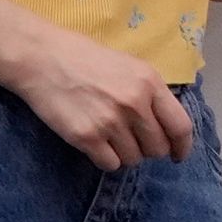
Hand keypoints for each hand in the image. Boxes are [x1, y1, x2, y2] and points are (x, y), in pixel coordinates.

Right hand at [3, 25, 193, 169]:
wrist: (39, 56)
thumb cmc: (82, 57)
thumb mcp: (127, 65)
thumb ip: (149, 93)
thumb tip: (168, 126)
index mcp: (148, 82)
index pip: (180, 127)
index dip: (182, 147)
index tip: (177, 155)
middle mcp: (133, 103)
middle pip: (157, 148)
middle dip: (147, 148)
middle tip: (130, 137)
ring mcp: (110, 122)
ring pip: (133, 159)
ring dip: (124, 152)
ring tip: (107, 133)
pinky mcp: (87, 137)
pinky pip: (110, 164)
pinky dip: (104, 158)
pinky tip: (94, 141)